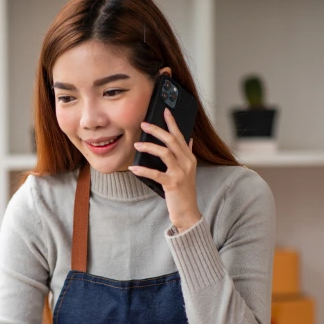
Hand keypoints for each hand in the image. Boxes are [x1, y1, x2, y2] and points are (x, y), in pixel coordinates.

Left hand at [129, 107, 200, 231]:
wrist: (188, 212)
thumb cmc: (184, 191)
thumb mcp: (189, 171)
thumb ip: (187, 154)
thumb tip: (189, 139)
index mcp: (189, 158)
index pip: (180, 136)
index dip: (172, 123)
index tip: (164, 111)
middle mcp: (187, 163)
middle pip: (172, 141)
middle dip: (157, 130)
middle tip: (143, 124)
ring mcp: (181, 173)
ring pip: (165, 153)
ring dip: (149, 147)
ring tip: (136, 145)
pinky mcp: (173, 184)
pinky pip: (156, 174)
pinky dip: (143, 170)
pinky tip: (133, 168)